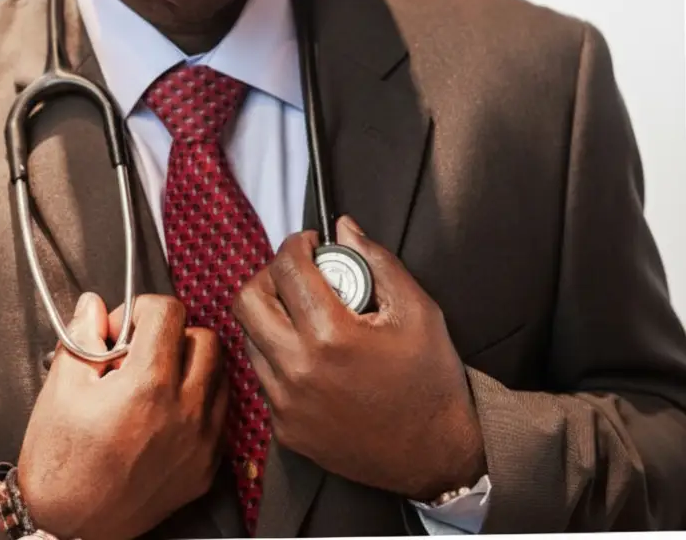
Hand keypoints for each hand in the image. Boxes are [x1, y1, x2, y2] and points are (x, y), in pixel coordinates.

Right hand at [16, 293, 228, 539]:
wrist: (70, 529)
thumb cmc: (61, 463)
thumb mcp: (61, 388)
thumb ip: (82, 337)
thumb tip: (94, 306)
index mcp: (148, 384)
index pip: (168, 311)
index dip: (139, 310)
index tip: (121, 330)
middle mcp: (184, 410)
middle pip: (203, 337)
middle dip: (171, 334)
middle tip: (140, 352)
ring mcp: (201, 441)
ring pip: (219, 373)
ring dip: (191, 365)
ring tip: (155, 381)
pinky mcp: (206, 467)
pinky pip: (218, 414)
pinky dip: (199, 402)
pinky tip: (166, 412)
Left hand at [231, 216, 485, 501]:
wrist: (438, 457)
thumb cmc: (431, 380)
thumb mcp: (417, 310)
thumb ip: (376, 260)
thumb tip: (343, 227)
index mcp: (330, 336)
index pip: (286, 269)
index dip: (296, 245)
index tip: (311, 244)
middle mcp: (298, 370)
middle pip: (247, 301)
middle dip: (270, 277)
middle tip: (298, 275)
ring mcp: (287, 404)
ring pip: (251, 338)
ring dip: (272, 316)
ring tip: (306, 315)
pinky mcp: (285, 429)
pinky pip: (264, 376)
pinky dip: (280, 355)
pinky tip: (312, 355)